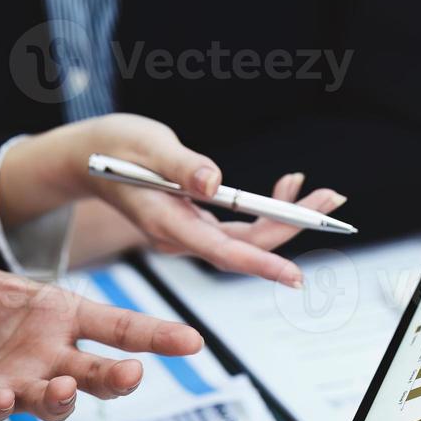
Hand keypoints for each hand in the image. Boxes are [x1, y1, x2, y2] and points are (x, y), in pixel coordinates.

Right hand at [0, 114, 346, 285]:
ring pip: (247, 238)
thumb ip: (180, 165)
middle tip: (331, 201)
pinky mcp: (195, 222)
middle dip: (292, 226)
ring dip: (287, 218)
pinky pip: (239, 226)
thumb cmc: (114, 147)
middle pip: (245, 246)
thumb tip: (215, 182)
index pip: (222, 251)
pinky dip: (268, 208)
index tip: (294, 276)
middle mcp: (180, 236)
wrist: (89, 157)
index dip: (261, 264)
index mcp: (166, 223)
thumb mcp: (146, 144)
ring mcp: (189, 232)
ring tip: (320, 193)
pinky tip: (287, 186)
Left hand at [0, 224, 202, 420]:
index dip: (155, 334)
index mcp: (57, 312)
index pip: (116, 325)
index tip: (192, 341)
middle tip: (132, 375)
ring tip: (65, 388)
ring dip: (65, 397)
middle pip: (97, 370)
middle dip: (118, 376)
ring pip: (57, 399)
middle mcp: (47, 352)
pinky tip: (3, 398)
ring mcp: (18, 380)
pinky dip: (3, 407)